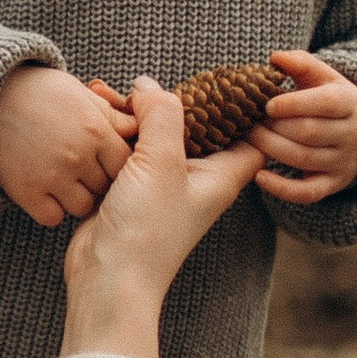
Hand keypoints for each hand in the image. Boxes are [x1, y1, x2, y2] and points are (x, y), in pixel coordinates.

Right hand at [0, 65, 137, 226]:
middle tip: (80, 165)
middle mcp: (77, 156)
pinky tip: (46, 190)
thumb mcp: (81, 94)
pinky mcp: (26, 192)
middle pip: (105, 186)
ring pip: (81, 205)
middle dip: (99, 180)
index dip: (118, 162)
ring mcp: (51, 176)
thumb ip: (114, 116)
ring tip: (63, 176)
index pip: (125, 162)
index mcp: (96, 131)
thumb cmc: (39, 92)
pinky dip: (51, 208)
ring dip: (76, 196)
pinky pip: (52, 216)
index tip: (105, 159)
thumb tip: (138, 129)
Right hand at [60, 80, 267, 357]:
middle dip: (182, 101)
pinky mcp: (131, 190)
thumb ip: (162, 115)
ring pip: (159, 137)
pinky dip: (120, 132)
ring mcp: (162, 185)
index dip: (250, 109)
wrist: (107, 280)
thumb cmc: (147, 230)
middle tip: (166, 77)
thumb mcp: (161, 162)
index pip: (253, 136)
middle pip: (201, 129)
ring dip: (142, 115)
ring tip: (121, 91)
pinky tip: (104, 112)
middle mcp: (196, 179)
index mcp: (221, 175)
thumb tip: (148, 85)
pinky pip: (131, 151)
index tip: (236, 79)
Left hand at [253, 49, 356, 203]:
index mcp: (350, 103)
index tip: (267, 104)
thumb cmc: (328, 99)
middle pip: (309, 132)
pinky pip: (307, 192)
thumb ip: (300, 63)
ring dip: (271, 148)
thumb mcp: (321, 77)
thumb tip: (275, 57)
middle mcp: (352, 134)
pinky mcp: (332, 184)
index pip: (325, 103)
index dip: (294, 104)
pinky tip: (259, 176)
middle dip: (275, 126)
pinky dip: (282, 188)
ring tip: (250, 137)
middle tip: (251, 121)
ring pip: (304, 159)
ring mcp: (343, 162)